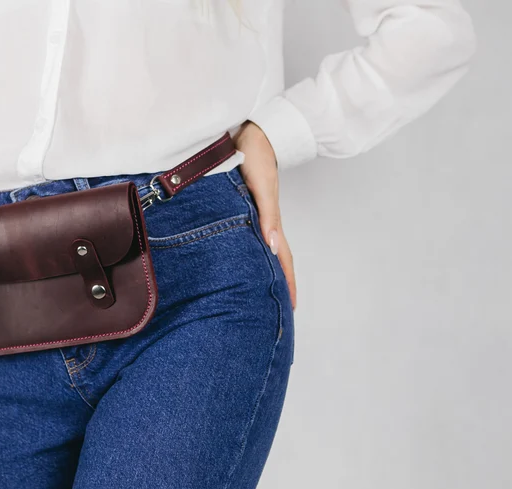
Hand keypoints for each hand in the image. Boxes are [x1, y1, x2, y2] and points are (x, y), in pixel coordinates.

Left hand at [234, 121, 296, 309]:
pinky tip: (242, 260)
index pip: (283, 259)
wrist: (249, 134)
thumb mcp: (262, 186)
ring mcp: (256, 217)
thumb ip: (267, 216)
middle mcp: (264, 223)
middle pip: (276, 260)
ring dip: (266, 271)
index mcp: (270, 222)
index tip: (291, 306)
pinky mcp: (245, 209)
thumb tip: (273, 246)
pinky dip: (252, 253)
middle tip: (276, 310)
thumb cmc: (255, 157)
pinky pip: (251, 238)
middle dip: (279, 284)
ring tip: (261, 293)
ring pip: (263, 250)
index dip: (288, 283)